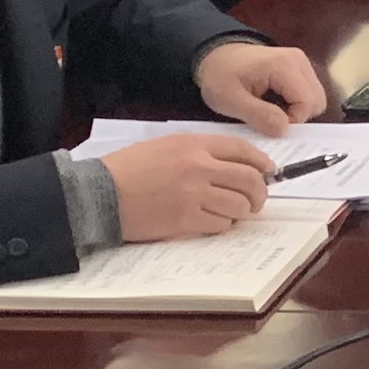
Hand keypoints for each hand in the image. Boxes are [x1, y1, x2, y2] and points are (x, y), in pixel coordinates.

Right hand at [100, 130, 276, 243]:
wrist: (99, 193)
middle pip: (249, 180)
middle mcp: (198, 167)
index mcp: (194, 144)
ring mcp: (193, 195)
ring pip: (238, 205)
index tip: (268, 172)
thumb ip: (200, 152)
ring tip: (231, 212)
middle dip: (260, 192)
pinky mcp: (185, 220)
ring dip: (241, 211)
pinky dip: (222, 224)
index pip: (243, 150)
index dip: (261, 162)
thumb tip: (234, 165)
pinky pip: (220, 224)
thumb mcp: (165, 146)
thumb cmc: (129, 168)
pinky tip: (212, 221)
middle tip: (257, 200)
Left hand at [195, 41, 325, 134]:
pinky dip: (296, 104)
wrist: (214, 55)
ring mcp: (301, 62)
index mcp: (283, 66)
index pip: (308, 103)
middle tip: (271, 118)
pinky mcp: (299, 66)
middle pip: (317, 101)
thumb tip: (284, 130)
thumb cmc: (218, 76)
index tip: (268, 123)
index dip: (292, 121)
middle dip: (298, 117)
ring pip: (316, 98)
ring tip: (271, 110)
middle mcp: (298, 61)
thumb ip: (258, 115)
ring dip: (297, 111)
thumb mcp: (229, 100)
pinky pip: (309, 93)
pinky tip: (276, 103)